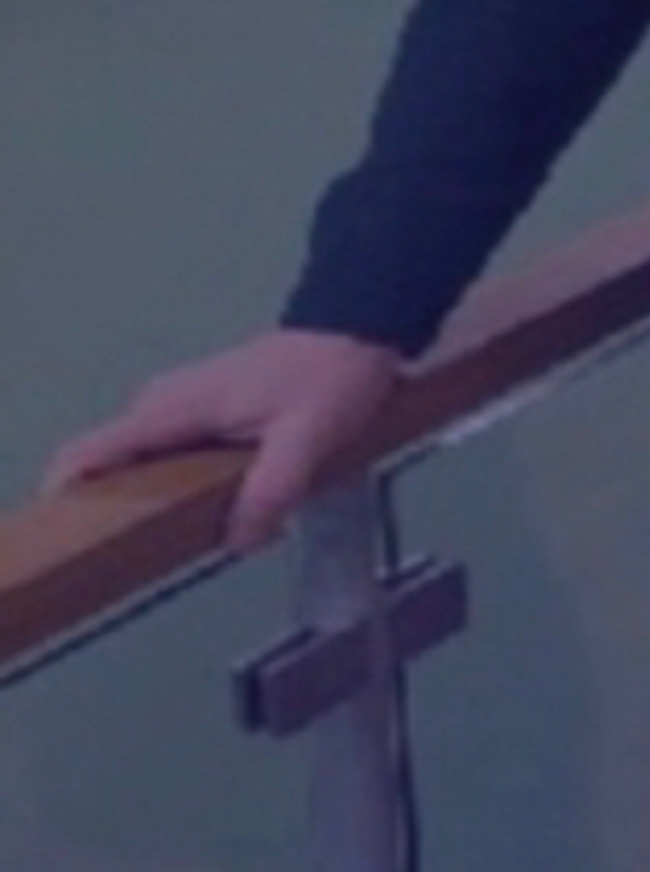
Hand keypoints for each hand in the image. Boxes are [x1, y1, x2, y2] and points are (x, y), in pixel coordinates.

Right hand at [43, 330, 404, 554]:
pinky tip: (211, 502)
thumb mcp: (308, 436)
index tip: (72, 534)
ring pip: (142, 453)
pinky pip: (168, 444)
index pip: (92, 450)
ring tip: (177, 535)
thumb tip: (237, 539)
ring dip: (150, 489)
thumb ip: (272, 488)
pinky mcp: (206, 401)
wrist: (360, 320)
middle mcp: (166, 401)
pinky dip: (174, 472)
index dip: (67, 493)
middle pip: (112, 461)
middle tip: (142, 551)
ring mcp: (184, 398)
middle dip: (116, 503)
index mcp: (177, 409)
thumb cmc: (331, 375)